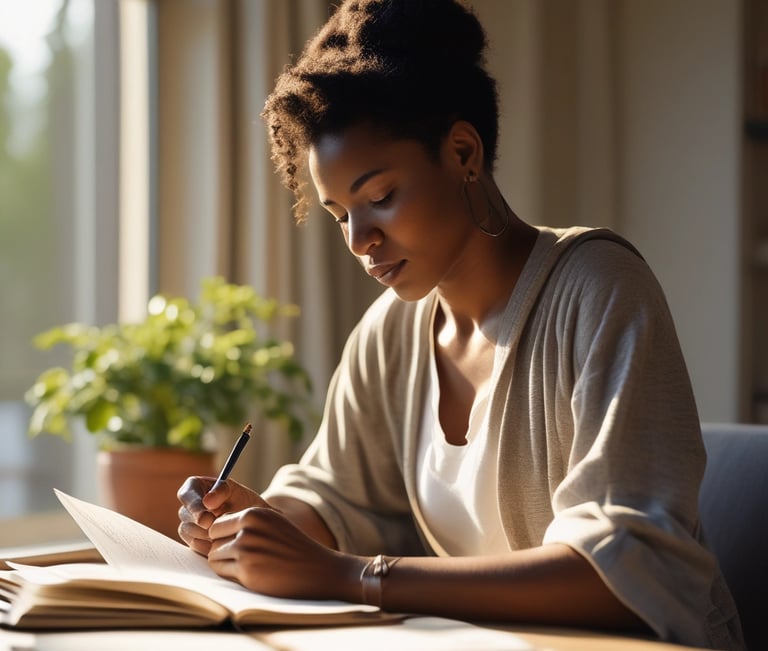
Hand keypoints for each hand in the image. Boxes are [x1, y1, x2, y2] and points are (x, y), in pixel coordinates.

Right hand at [176, 475, 266, 554]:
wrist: (249, 519)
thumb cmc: (241, 500)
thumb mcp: (235, 490)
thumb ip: (221, 491)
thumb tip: (207, 502)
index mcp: (194, 487)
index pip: (185, 495)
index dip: (194, 506)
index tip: (207, 515)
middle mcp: (188, 505)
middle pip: (185, 514)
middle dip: (203, 522)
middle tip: (220, 526)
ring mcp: (188, 522)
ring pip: (188, 530)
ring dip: (206, 533)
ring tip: (225, 531)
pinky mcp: (192, 539)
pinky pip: (193, 544)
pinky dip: (207, 544)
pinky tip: (222, 541)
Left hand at [207, 506, 357, 600]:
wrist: (318, 569)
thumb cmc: (294, 547)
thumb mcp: (273, 523)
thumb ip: (248, 522)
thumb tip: (213, 527)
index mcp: (254, 513)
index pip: (218, 523)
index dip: (224, 536)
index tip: (237, 545)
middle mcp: (248, 528)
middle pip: (213, 539)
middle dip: (221, 549)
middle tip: (239, 558)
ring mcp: (246, 549)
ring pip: (213, 556)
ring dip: (224, 563)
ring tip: (245, 567)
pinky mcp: (246, 570)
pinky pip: (221, 571)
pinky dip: (230, 575)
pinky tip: (249, 575)